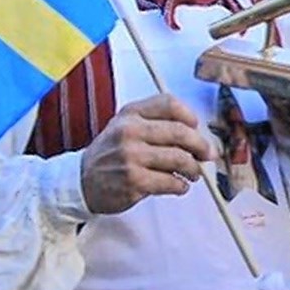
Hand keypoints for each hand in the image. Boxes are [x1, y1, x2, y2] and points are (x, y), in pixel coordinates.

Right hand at [79, 94, 215, 214]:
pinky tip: (178, 186)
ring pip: (180, 159)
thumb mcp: (124, 126)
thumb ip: (154, 122)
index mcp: (130, 114)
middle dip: (201, 146)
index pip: (169, 104)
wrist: (82, 181)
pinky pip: (171, 182)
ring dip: (193, 169)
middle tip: (207, 155)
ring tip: (193, 173)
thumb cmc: (110, 154)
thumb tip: (195, 132)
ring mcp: (131, 157)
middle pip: (180, 132)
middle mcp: (130, 131)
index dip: (190, 116)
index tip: (197, 127)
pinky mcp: (134, 181)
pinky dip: (181, 186)